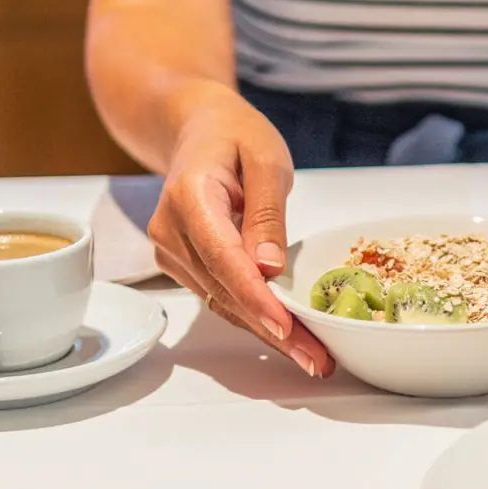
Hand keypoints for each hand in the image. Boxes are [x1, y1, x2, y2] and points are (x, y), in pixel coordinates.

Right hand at [148, 83, 333, 376]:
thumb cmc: (234, 136)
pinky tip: (290, 340)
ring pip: (223, 303)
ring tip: (313, 358)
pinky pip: (221, 298)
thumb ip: (267, 212)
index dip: (254, 297)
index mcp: (188, 197)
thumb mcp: (265, 159)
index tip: (285, 326)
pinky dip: (255, 319)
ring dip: (268, 334)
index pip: (223, 257)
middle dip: (273, 330)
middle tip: (317, 359)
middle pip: (225, 291)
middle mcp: (170, 231)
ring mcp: (172, 252)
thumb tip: (269, 268)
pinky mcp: (184, 266)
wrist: (197, 129)